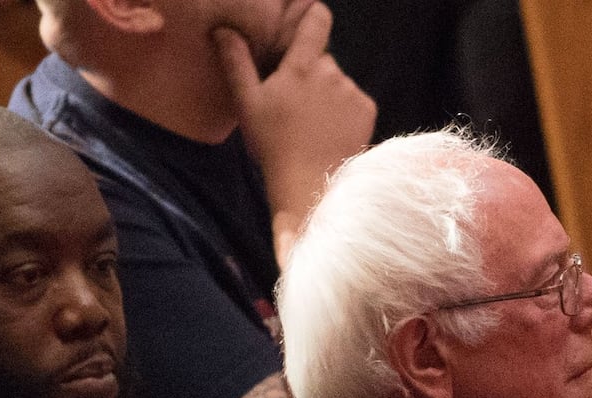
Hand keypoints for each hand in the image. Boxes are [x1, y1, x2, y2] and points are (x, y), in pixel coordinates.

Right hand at [212, 2, 375, 262]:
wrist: (310, 186)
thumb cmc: (274, 146)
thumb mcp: (247, 104)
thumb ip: (236, 62)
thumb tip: (223, 30)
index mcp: (302, 65)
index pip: (318, 19)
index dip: (313, 15)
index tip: (307, 22)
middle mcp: (332, 72)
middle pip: (322, 59)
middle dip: (310, 74)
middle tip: (294, 104)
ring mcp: (353, 91)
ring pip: (338, 82)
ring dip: (327, 94)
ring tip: (311, 125)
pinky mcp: (368, 111)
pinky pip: (355, 100)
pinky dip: (345, 111)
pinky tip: (329, 132)